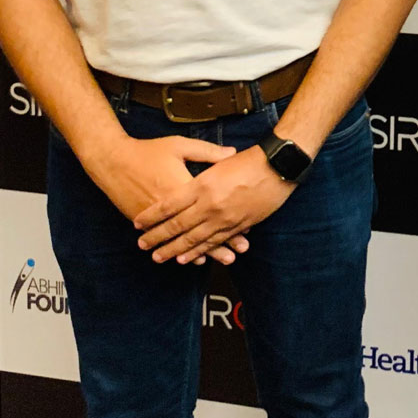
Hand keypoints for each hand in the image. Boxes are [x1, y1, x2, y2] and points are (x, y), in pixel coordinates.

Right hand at [89, 135, 249, 265]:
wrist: (113, 161)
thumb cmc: (148, 151)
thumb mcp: (180, 146)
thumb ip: (207, 151)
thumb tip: (232, 152)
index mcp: (183, 186)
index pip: (211, 206)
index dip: (228, 216)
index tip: (246, 227)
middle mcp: (172, 206)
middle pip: (200, 226)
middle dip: (222, 240)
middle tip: (239, 251)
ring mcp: (158, 217)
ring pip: (186, 238)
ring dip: (206, 250)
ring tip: (223, 259)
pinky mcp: (147, 222)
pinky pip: (170, 241)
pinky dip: (183, 250)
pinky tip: (195, 259)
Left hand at [134, 146, 294, 263]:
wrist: (279, 168)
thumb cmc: (250, 160)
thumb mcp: (220, 159)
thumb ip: (201, 167)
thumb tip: (187, 176)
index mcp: (202, 185)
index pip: (168, 205)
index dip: (151, 216)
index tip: (138, 223)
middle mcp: (209, 205)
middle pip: (176, 225)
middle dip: (157, 237)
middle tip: (143, 246)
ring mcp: (223, 218)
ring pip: (193, 239)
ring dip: (174, 250)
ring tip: (159, 257)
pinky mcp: (237, 226)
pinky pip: (214, 242)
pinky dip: (199, 252)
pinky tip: (189, 258)